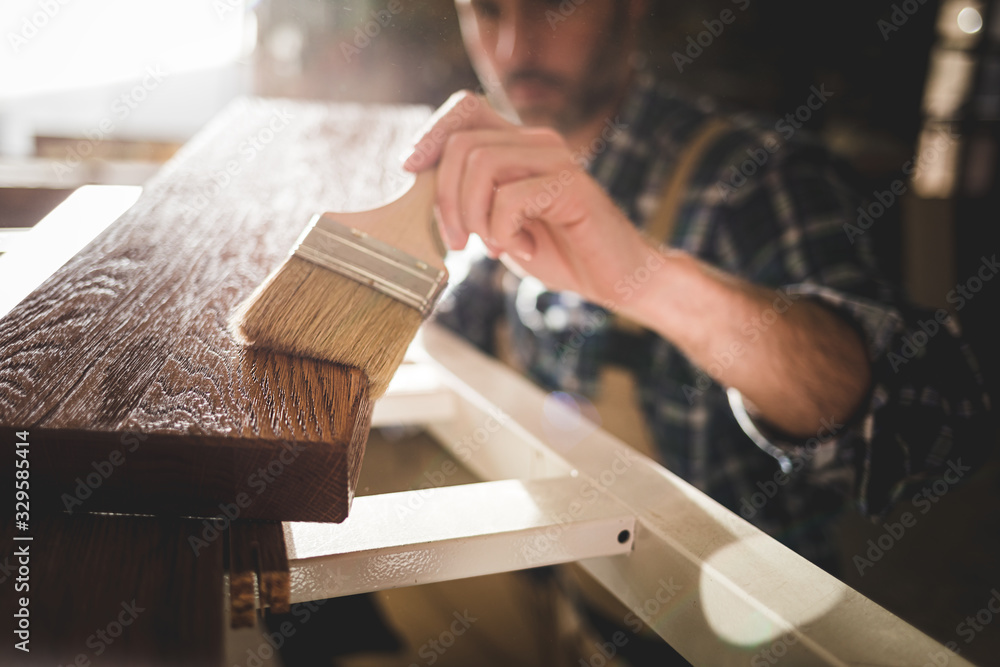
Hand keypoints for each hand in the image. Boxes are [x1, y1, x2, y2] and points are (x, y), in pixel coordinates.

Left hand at [401, 91, 657, 308]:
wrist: (616, 279)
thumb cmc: (557, 252)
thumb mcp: (498, 223)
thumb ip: (467, 198)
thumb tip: (418, 182)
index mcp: (518, 143)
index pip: (463, 108)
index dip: (430, 135)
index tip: (411, 171)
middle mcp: (537, 141)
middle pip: (462, 143)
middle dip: (445, 199)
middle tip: (458, 242)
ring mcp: (556, 159)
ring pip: (482, 165)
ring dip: (473, 216)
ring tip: (493, 246)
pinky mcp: (572, 185)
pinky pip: (511, 199)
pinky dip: (504, 233)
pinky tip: (525, 249)